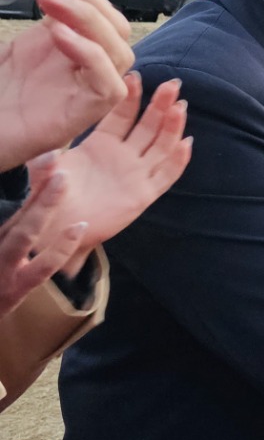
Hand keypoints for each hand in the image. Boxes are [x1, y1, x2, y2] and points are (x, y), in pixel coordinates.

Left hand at [0, 0, 136, 168]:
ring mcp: (80, 90)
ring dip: (89, 20)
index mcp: (56, 43)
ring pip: (119, 51)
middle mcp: (74, 65)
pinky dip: (91, 57)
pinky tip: (57, 35)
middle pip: (114, 25)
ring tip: (49, 1)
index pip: (92, 6)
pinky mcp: (82, 116)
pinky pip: (109, 86)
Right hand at [0, 162, 83, 318]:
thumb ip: (20, 218)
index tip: (47, 150)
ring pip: (23, 232)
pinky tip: (80, 226)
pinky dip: (61, 246)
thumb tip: (44, 177)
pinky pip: (41, 266)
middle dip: (33, 181)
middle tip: (53, 154)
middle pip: (12, 208)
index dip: (28, 174)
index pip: (8, 196)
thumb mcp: (6, 242)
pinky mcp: (15, 289)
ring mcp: (2, 266)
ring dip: (43, 206)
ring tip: (62, 180)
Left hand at [46, 73, 192, 275]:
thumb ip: (48, 159)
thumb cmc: (49, 196)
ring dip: (173, 126)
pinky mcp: (144, 195)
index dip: (130, 97)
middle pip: (148, 126)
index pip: (122, 116)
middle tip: (172, 84)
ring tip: (180, 106)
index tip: (134, 77)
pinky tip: (187, 143)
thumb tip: (50, 154)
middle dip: (161, 104)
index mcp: (101, 145)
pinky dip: (178, 160)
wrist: (57, 227)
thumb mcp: (45, 169)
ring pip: (161, 145)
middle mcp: (123, 157)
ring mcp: (136, 175)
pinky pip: (166, 175)